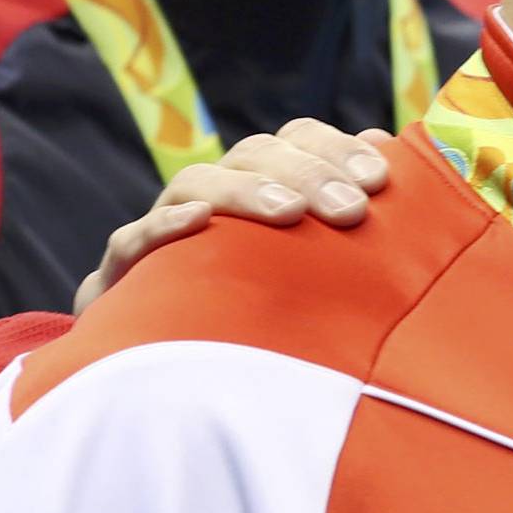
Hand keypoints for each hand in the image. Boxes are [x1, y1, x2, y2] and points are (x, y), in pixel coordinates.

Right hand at [74, 119, 393, 313]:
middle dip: (305, 174)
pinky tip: (197, 223)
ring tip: (289, 214)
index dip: (335, 149)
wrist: (171, 373)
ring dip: (245, 191)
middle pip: (253, 154)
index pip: (296, 140)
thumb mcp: (316, 269)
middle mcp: (214, 197)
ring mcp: (165, 231)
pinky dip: (164, 226)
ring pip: (195, 183)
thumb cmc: (263, 313)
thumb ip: (347, 211)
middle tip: (350, 209)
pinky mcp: (123, 274)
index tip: (378, 180)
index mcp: (261, 185)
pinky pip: (132, 240)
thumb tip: (389, 146)